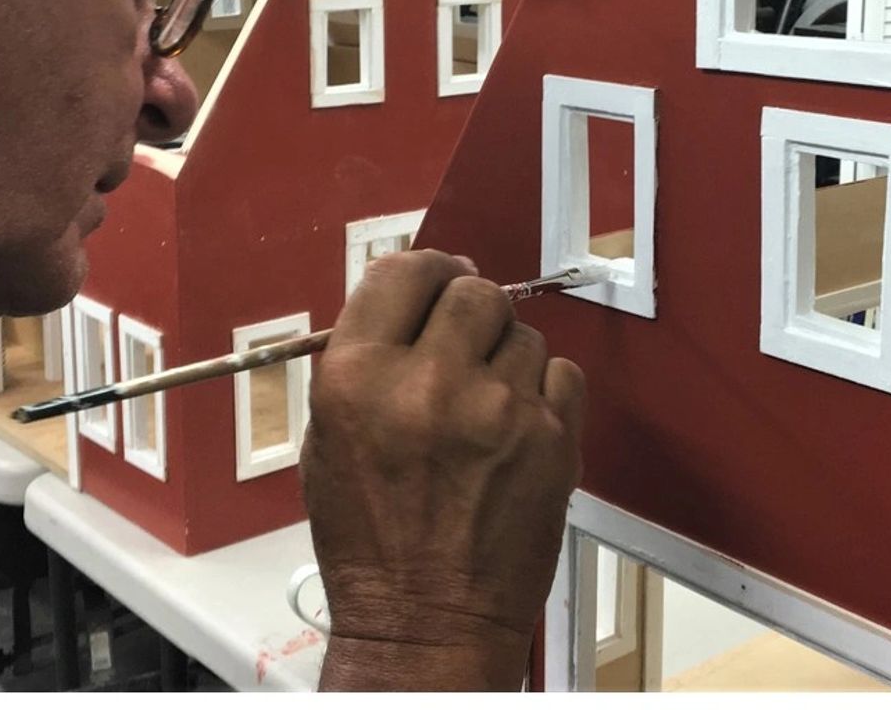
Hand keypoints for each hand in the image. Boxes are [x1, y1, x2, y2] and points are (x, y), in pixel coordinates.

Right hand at [302, 250, 584, 690]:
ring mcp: (498, 410)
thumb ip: (366, 364)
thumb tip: (409, 304)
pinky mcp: (553, 440)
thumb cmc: (373, 544)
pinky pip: (563, 374)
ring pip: (523, 334)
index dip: (427, 269)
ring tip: (484, 411)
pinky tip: (518, 429)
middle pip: (473, 291)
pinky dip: (545, 393)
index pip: (403, 272)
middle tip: (464, 344)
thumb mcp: (328, 441)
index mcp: (357, 378)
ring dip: (506, 359)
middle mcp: (428, 383)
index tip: (439, 277)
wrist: (427, 621)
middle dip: (469, 312)